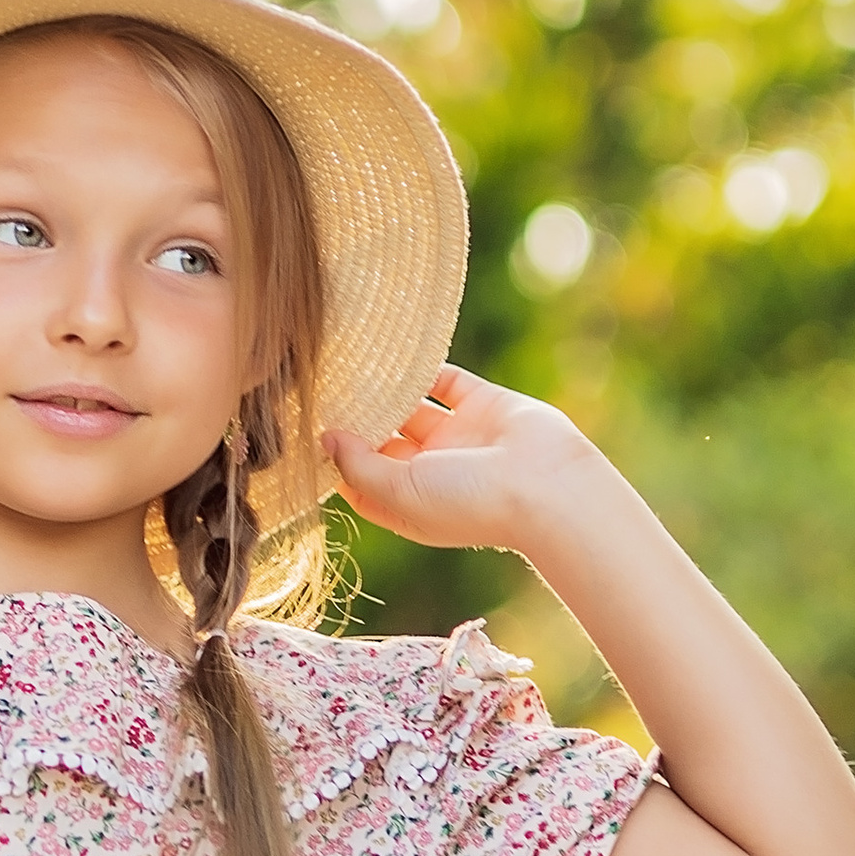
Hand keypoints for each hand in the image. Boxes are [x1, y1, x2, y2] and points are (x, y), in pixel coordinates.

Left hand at [324, 365, 599, 557]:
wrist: (546, 487)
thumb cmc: (470, 503)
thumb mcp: (399, 492)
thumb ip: (359, 467)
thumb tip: (327, 439)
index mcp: (409, 502)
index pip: (360, 479)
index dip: (336, 457)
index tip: (308, 427)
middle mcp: (431, 471)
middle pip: (382, 439)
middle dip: (356, 417)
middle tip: (322, 385)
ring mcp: (458, 436)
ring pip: (410, 406)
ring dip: (384, 389)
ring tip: (349, 364)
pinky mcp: (481, 404)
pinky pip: (444, 380)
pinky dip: (421, 366)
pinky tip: (391, 352)